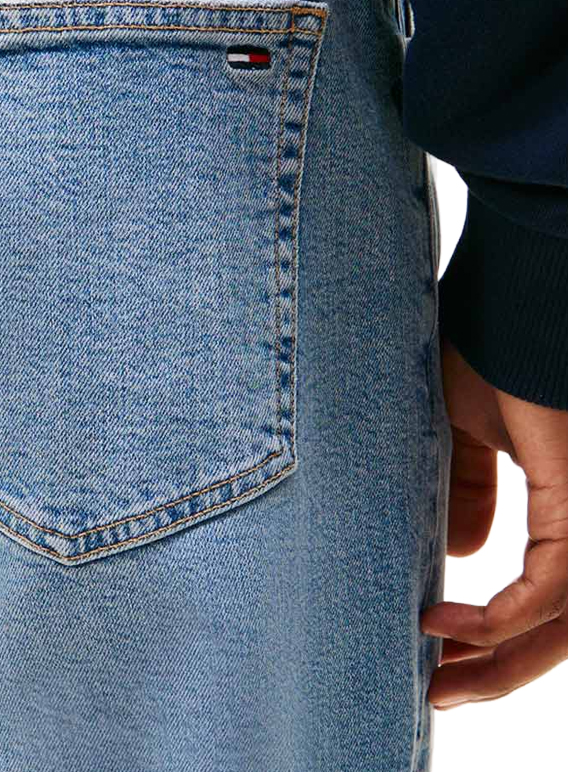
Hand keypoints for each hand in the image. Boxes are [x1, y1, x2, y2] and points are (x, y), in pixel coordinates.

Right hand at [423, 339, 567, 706]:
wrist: (512, 295)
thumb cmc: (489, 346)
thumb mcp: (464, 429)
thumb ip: (466, 489)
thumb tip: (456, 553)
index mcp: (567, 500)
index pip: (544, 593)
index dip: (492, 630)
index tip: (434, 645)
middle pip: (559, 627)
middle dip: (497, 669)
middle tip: (438, 692)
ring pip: (562, 623)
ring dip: (498, 661)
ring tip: (439, 678)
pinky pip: (554, 587)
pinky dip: (500, 617)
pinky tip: (446, 625)